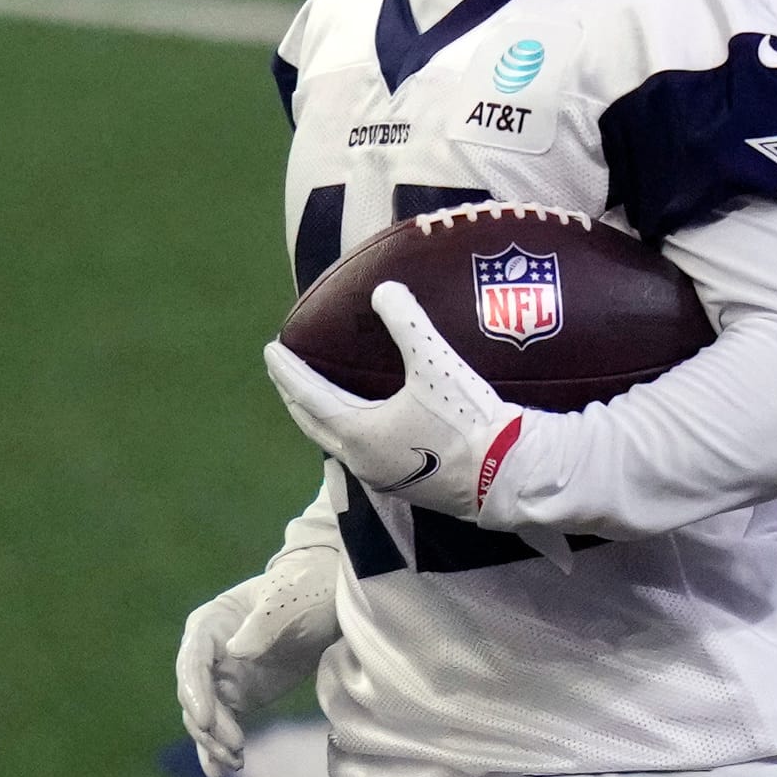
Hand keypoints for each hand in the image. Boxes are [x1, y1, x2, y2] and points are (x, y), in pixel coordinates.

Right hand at [174, 545, 337, 776]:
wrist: (330, 600)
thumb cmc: (305, 590)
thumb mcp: (287, 601)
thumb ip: (262, 624)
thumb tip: (236, 650)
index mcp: (210, 622)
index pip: (193, 660)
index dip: (195, 691)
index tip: (206, 719)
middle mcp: (208, 652)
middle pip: (196, 695)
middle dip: (210, 724)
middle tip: (236, 746)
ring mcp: (222, 677)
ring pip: (205, 717)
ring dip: (215, 742)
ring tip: (236, 763)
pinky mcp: (239, 696)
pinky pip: (222, 726)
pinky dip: (219, 748)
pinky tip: (222, 771)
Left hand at [265, 281, 526, 521]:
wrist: (506, 474)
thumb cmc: (466, 420)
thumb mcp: (436, 364)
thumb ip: (407, 323)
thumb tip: (384, 290)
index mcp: (359, 432)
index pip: (309, 396)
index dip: (288, 372)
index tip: (270, 350)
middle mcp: (361, 460)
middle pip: (314, 424)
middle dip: (294, 395)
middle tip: (282, 371)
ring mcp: (381, 478)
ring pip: (336, 442)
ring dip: (319, 416)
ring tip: (314, 394)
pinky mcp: (403, 486)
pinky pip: (359, 453)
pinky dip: (346, 431)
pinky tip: (360, 422)